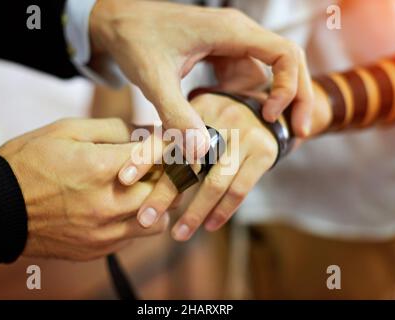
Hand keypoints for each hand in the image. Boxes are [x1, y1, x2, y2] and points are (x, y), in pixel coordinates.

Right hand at [0, 118, 168, 260]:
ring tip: (141, 190)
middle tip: (158, 165)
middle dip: (167, 175)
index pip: (156, 156)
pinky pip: (134, 237)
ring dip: (156, 204)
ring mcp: (104, 232)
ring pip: (157, 222)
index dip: (165, 145)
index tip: (164, 141)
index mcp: (99, 169)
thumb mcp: (67, 130)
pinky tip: (120, 208)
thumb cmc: (29, 162)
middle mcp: (107, 205)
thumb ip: (113, 128)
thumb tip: (146, 130)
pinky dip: (135, 221)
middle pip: (165, 192)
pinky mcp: (98, 249)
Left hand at [89, 0, 312, 161]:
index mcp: (231, 32)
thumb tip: (202, 154)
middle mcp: (238, 35)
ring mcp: (231, 45)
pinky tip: (234, 120)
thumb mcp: (154, 78)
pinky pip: (245, 78)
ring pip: (267, 73)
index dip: (289, 87)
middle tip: (299, 132)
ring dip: (269, 101)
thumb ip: (176, 114)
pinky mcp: (220, 55)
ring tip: (268, 134)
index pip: (285, 54)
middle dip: (296, 96)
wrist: (116, 21)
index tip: (272, 117)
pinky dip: (246, 99)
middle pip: (288, 62)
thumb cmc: (134, 39)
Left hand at [126, 94, 277, 240]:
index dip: (143, 156)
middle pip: (188, 161)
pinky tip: (209, 226)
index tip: (124, 180)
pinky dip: (223, 211)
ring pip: (214, 182)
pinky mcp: (264, 152)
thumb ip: (175, 136)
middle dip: (164, 194)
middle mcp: (221, 118)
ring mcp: (245, 135)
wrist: (269, 113)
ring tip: (178, 235)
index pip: (166, 134)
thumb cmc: (222, 122)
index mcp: (197, 108)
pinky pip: (240, 189)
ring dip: (195, 212)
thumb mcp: (198, 116)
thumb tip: (139, 168)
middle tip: (145, 219)